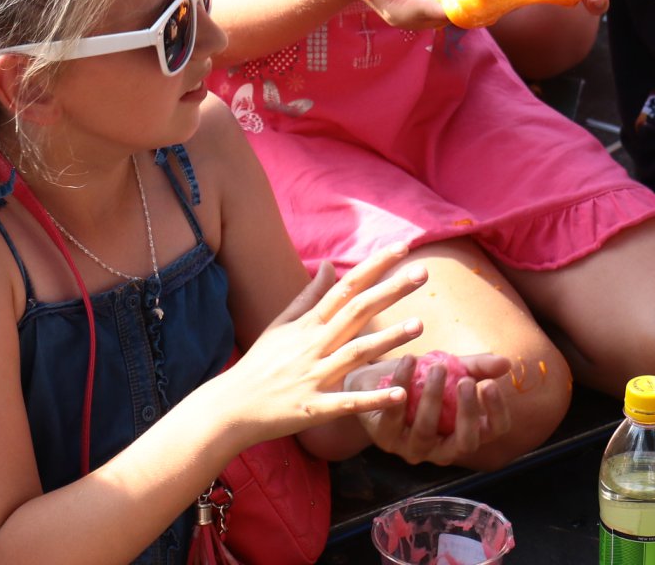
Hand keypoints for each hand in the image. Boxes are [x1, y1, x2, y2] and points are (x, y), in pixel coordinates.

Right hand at [217, 245, 427, 445]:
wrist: (231, 407)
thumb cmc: (260, 364)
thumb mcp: (281, 325)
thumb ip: (308, 296)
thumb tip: (328, 265)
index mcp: (308, 323)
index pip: (346, 286)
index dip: (375, 266)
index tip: (402, 246)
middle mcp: (314, 345)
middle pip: (356, 311)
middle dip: (390, 291)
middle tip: (423, 272)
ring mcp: (314, 376)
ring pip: (355, 352)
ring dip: (388, 338)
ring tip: (420, 325)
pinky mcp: (314, 407)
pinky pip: (347, 402)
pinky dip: (373, 398)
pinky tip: (401, 393)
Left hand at [347, 352, 514, 464]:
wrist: (373, 384)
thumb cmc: (421, 381)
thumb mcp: (452, 369)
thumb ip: (477, 367)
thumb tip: (507, 363)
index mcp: (464, 433)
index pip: (492, 431)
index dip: (496, 412)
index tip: (490, 385)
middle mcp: (442, 449)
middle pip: (465, 443)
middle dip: (468, 413)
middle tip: (466, 381)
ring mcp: (413, 449)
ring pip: (427, 431)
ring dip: (433, 397)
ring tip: (437, 366)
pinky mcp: (385, 440)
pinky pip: (395, 415)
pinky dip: (402, 385)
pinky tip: (408, 361)